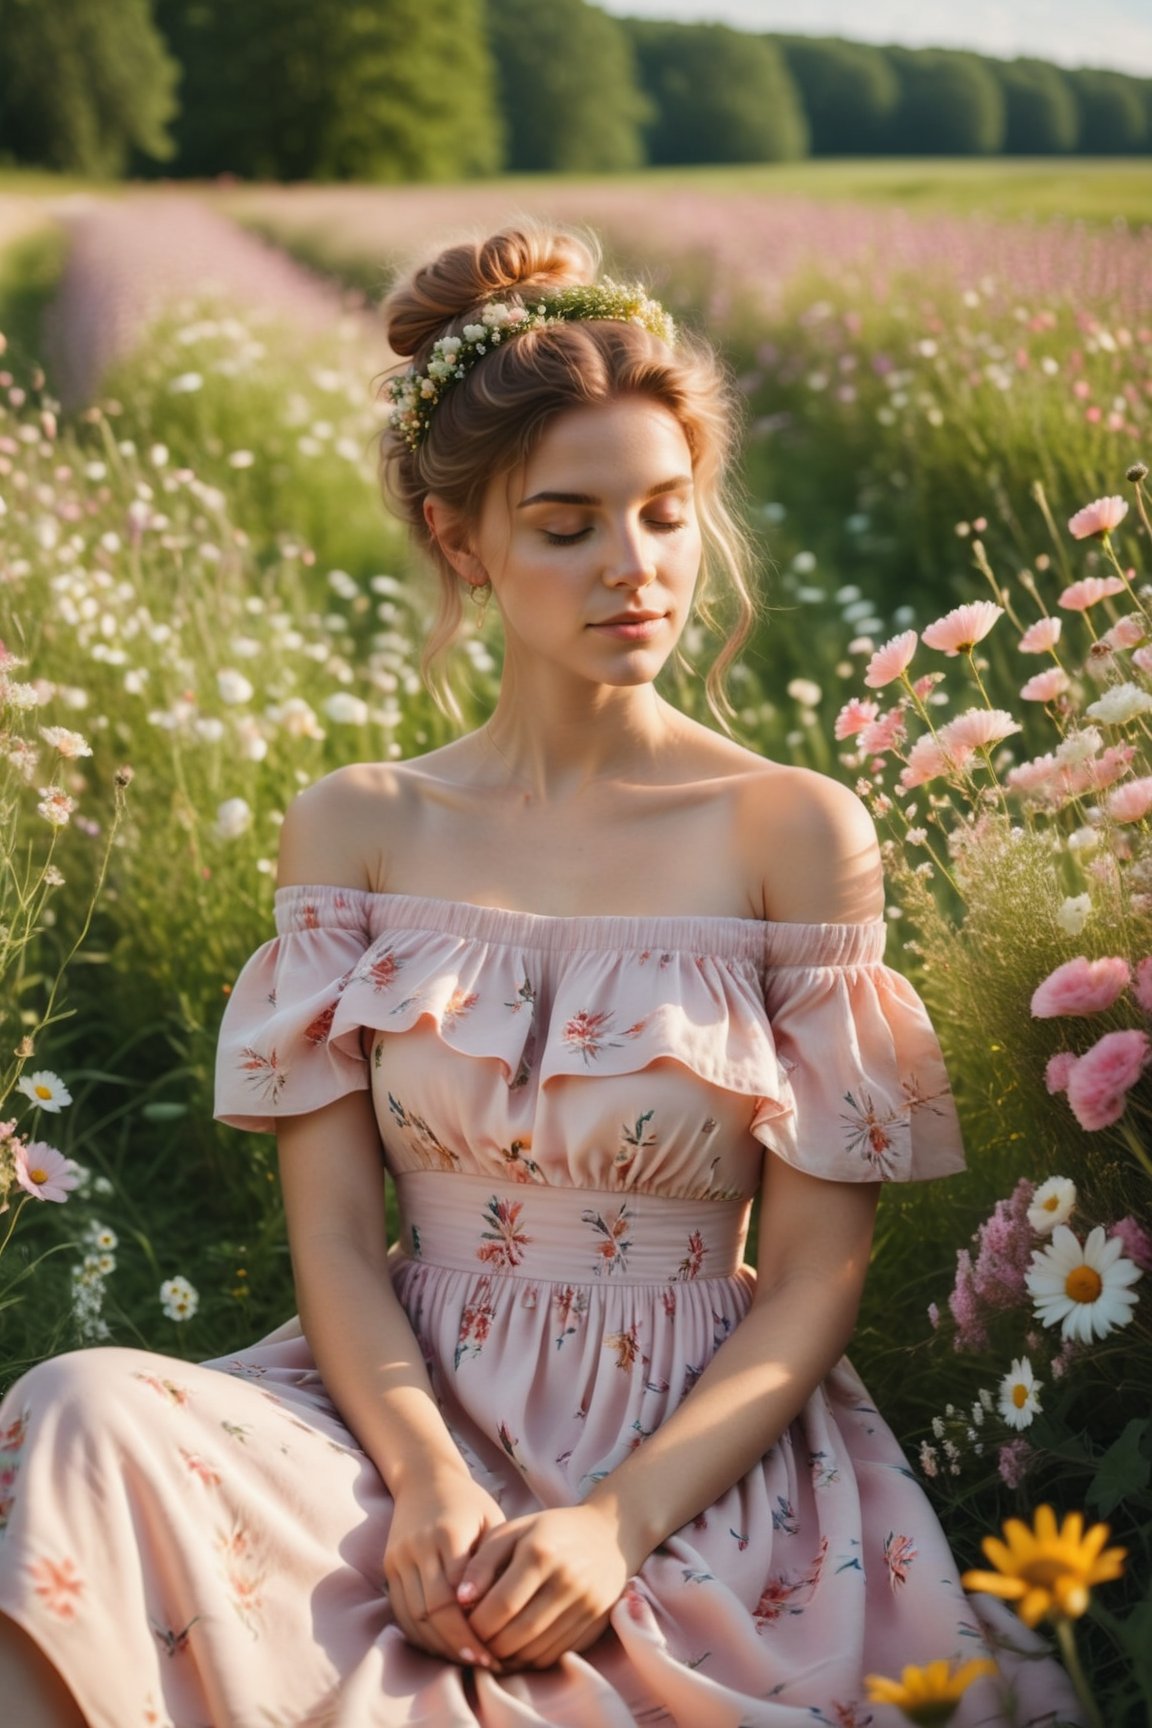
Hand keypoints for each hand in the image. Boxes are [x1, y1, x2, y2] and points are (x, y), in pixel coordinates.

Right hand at [384, 1465, 506, 1668]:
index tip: (493, 1652)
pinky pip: (400, 1612)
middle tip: (483, 1664)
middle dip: (456, 1645)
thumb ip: (493, 1564)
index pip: (455, 1595)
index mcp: (447, 1533)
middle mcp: (418, 1546)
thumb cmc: (469, 1503)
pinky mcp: (388, 1567)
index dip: (472, 1629)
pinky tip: (442, 1647)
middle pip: (432, 1611)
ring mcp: (399, 1558)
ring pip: (413, 1617)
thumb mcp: (491, 1522)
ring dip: (438, 1646)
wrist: (426, 1478)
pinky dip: (419, 1635)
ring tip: (464, 1661)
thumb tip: (500, 1614)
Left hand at [455, 1503, 631, 1670]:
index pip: (501, 1604)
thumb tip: (460, 1600)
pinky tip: (518, 1648)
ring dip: (508, 1658)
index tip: (463, 1624)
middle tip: (475, 1641)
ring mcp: (585, 1606)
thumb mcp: (513, 1531)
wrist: (607, 1536)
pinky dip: (530, 1659)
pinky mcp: (595, 1625)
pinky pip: (554, 1656)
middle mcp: (567, 1581)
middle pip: (517, 1633)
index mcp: (542, 1552)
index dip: (476, 1623)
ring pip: (535, 1651)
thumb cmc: (548, 1532)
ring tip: (492, 1647)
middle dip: (489, 1646)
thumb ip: (482, 1562)